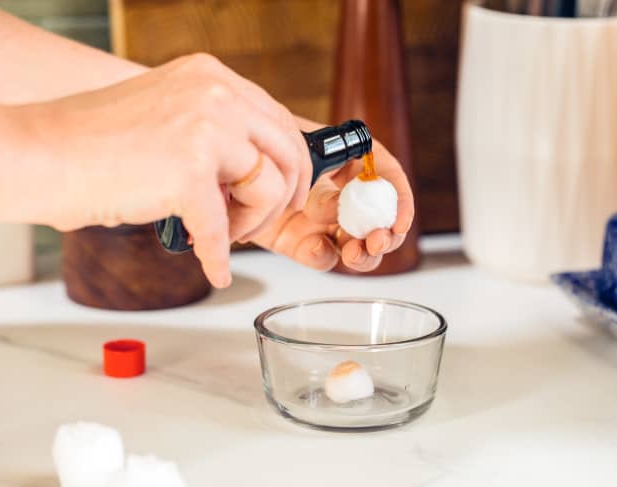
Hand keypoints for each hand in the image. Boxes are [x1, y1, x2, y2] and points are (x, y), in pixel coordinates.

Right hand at [22, 54, 310, 287]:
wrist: (38, 155)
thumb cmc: (92, 144)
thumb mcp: (169, 116)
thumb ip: (215, 133)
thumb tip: (254, 170)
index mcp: (212, 77)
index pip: (279, 120)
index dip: (290, 163)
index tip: (286, 189)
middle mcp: (215, 94)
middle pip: (288, 152)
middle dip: (284, 196)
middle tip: (262, 220)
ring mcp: (205, 130)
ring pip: (270, 187)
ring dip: (252, 223)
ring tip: (223, 234)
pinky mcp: (189, 172)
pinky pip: (224, 229)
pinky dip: (219, 256)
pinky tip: (214, 268)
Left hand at [252, 130, 414, 272]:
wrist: (217, 168)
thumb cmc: (255, 142)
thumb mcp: (292, 144)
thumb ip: (323, 164)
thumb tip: (350, 185)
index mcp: (344, 162)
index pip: (384, 178)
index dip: (399, 198)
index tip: (399, 217)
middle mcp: (337, 193)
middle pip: (377, 219)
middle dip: (386, 234)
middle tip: (378, 240)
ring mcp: (319, 220)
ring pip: (355, 245)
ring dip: (363, 254)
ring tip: (355, 251)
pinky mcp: (297, 242)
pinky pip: (320, 257)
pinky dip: (323, 256)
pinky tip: (315, 247)